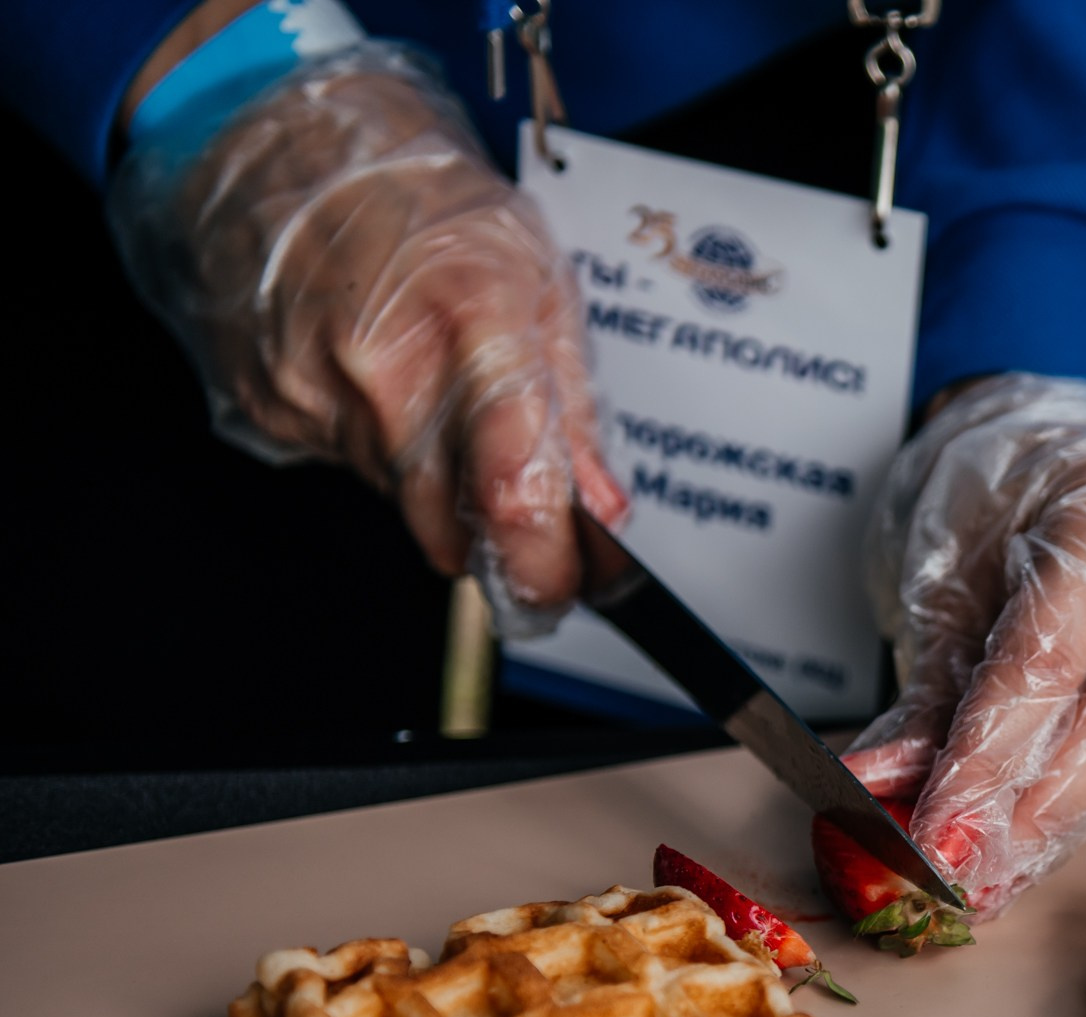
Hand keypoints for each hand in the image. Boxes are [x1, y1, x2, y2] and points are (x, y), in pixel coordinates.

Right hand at [109, 45, 625, 633]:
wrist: (282, 147)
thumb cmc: (424, 200)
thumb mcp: (537, 280)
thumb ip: (573, 407)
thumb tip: (602, 508)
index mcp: (475, 323)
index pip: (513, 488)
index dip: (545, 562)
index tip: (567, 588)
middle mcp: (387, 371)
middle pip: (452, 525)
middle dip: (496, 536)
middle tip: (524, 510)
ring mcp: (317, 394)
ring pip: (403, 499)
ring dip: (437, 480)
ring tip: (441, 396)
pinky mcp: (272, 412)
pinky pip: (349, 465)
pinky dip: (379, 443)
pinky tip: (382, 380)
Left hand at [846, 375, 1085, 913]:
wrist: (1076, 447)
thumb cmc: (1003, 494)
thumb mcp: (949, 575)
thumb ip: (924, 696)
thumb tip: (877, 797)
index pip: (1049, 663)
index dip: (989, 765)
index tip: (935, 842)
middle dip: (1035, 817)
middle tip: (968, 882)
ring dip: (1059, 824)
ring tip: (991, 881)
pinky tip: (1036, 843)